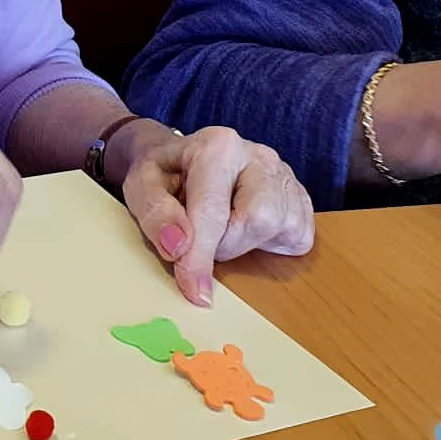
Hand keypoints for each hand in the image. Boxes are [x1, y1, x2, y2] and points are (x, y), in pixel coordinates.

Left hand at [111, 120, 314, 304]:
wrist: (182, 159)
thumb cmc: (163, 174)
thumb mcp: (141, 186)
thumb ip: (154, 213)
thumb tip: (178, 245)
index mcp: (217, 148)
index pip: (214, 213)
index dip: (201, 258)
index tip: (195, 291)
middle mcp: (258, 156)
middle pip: (259, 220)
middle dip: (227, 244)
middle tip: (203, 238)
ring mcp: (284, 174)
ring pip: (282, 229)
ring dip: (247, 244)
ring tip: (224, 227)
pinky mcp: (299, 195)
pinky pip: (299, 236)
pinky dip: (272, 244)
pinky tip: (248, 229)